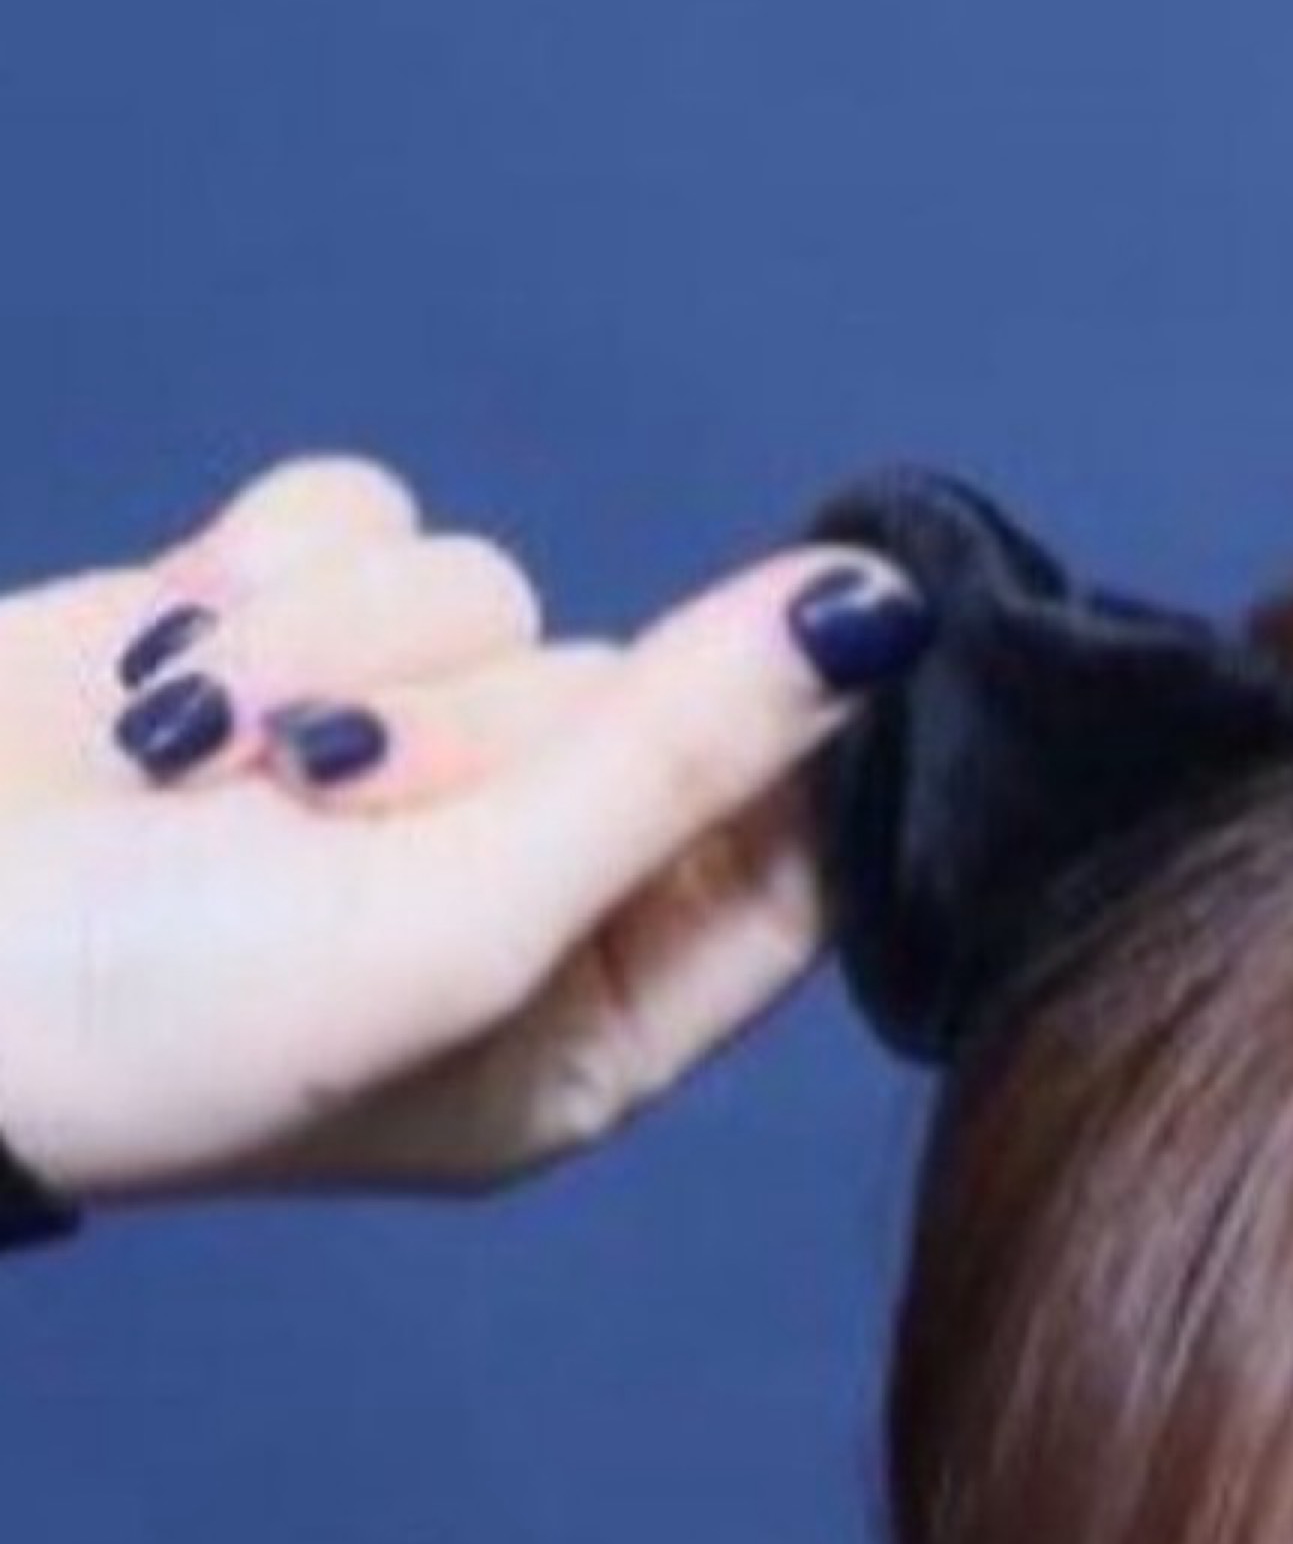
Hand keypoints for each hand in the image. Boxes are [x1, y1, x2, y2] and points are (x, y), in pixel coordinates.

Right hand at [0, 452, 929, 1213]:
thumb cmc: (171, 1014)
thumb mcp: (458, 919)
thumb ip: (675, 763)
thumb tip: (874, 616)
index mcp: (595, 1024)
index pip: (790, 866)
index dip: (797, 754)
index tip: (817, 644)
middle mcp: (520, 892)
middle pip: (633, 704)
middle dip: (487, 723)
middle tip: (334, 794)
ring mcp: (392, 757)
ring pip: (491, 596)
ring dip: (350, 648)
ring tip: (214, 761)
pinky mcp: (278, 636)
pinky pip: (368, 518)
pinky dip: (273, 568)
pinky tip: (168, 665)